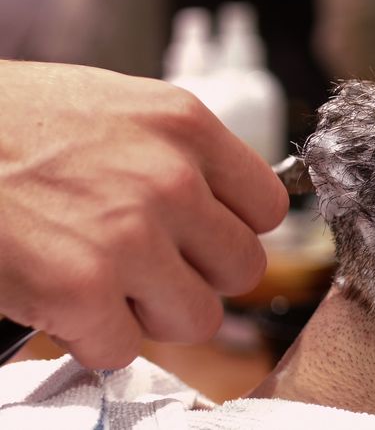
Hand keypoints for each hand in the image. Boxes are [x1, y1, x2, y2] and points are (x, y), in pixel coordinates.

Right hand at [0, 61, 288, 368]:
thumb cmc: (12, 122)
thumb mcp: (116, 107)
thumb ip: (177, 152)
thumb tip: (220, 201)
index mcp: (184, 127)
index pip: (266, 208)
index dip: (232, 230)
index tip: (202, 235)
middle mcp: (171, 181)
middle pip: (243, 269)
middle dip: (199, 276)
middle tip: (152, 267)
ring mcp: (130, 239)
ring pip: (198, 317)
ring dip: (153, 313)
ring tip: (106, 284)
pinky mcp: (81, 292)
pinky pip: (125, 348)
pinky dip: (93, 337)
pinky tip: (64, 301)